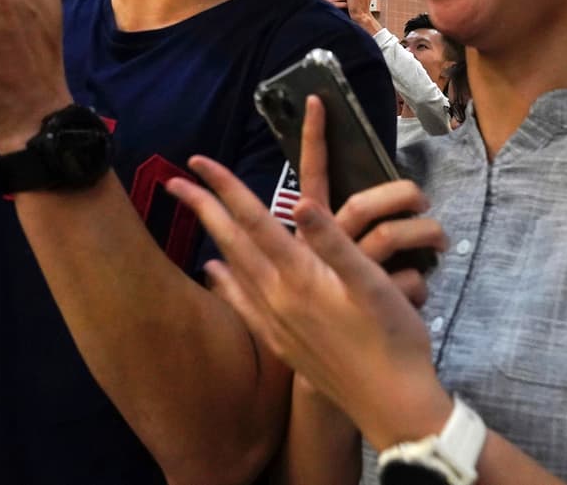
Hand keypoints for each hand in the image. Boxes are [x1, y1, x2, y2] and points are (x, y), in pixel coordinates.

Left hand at [166, 96, 450, 449]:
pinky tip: (216, 275)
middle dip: (204, 207)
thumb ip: (334, 242)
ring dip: (213, 239)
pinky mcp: (281, 343)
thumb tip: (300, 202)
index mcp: (299, 277)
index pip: (253, 220)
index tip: (198, 161)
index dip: (225, 187)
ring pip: (233, 270)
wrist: (391, 405)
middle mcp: (277, 298)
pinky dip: (223, 283)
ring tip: (195, 219)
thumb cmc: (391, 340)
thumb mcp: (372, 285)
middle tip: (175, 181)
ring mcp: (275, 323)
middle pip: (231, 243)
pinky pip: (241, 303)